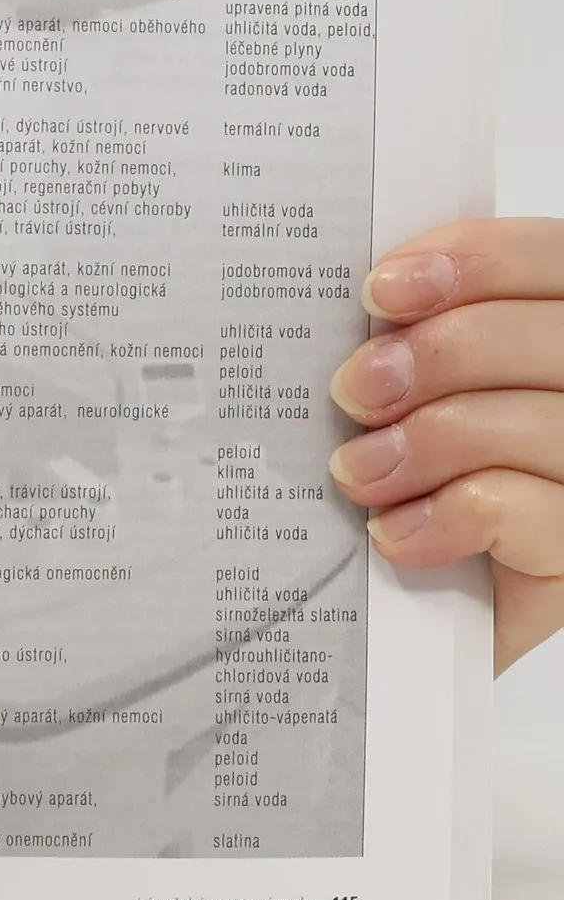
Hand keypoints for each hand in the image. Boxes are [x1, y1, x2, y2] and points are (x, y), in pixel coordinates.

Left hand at [329, 219, 563, 673]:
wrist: (434, 640)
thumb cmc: (430, 505)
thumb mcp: (426, 406)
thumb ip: (425, 347)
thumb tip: (371, 308)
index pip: (554, 260)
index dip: (477, 259)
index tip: (381, 290)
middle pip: (549, 335)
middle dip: (437, 353)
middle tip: (356, 391)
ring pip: (536, 421)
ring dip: (427, 441)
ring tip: (359, 473)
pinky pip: (521, 507)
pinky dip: (444, 515)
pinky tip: (397, 534)